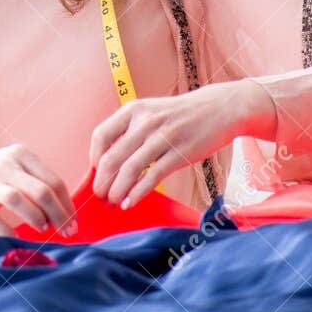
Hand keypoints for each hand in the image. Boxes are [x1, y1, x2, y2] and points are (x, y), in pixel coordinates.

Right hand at [0, 143, 76, 240]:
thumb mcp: (11, 164)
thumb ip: (35, 180)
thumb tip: (64, 209)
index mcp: (19, 155)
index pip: (53, 180)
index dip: (67, 205)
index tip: (73, 221)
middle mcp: (4, 167)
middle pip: (41, 191)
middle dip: (60, 215)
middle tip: (67, 232)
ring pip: (19, 201)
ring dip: (37, 219)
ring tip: (43, 229)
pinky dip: (8, 230)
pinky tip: (16, 236)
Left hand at [89, 80, 274, 208]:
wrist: (218, 109)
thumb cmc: (179, 115)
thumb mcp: (150, 112)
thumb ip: (129, 130)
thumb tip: (106, 160)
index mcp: (133, 110)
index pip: (100, 136)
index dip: (93, 158)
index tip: (95, 172)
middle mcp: (144, 122)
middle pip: (112, 158)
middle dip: (102, 181)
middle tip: (100, 195)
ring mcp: (162, 138)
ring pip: (129, 170)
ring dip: (117, 191)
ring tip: (113, 202)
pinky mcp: (179, 154)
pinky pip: (151, 178)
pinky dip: (137, 194)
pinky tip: (130, 202)